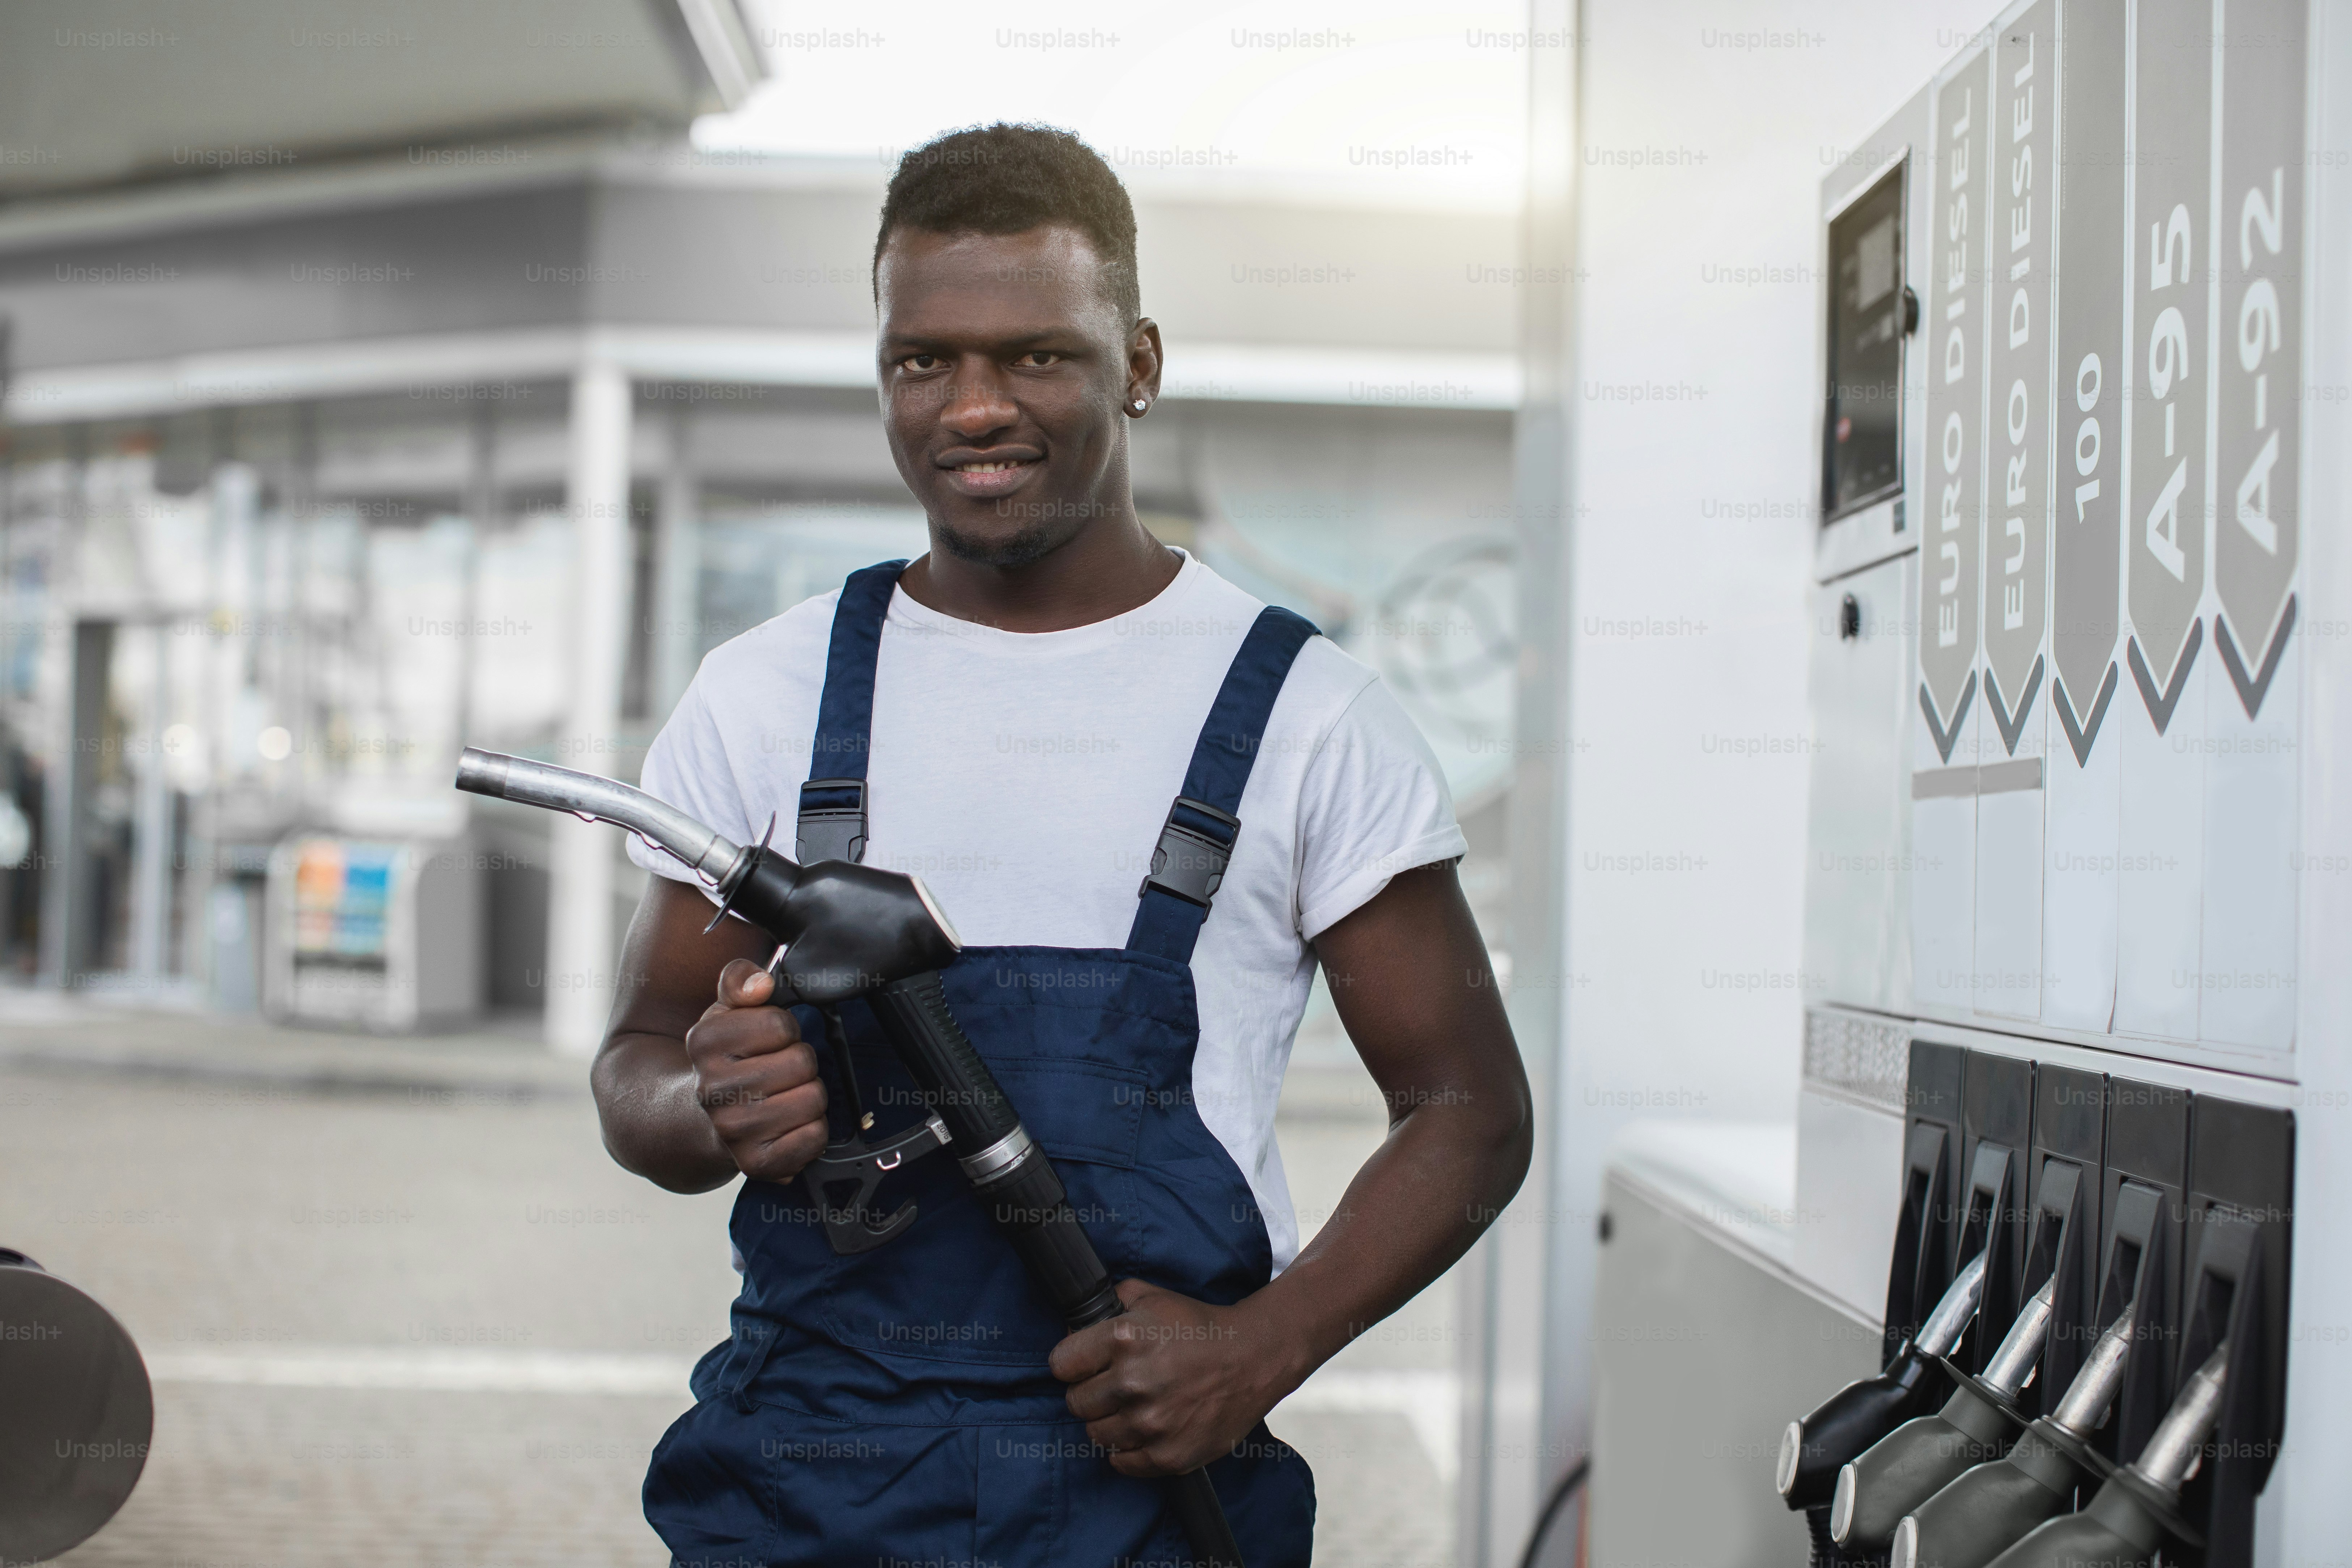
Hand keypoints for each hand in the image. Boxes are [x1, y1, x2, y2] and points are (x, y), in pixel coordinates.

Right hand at [683, 959, 828, 1183]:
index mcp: (703, 1043)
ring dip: (809, 1094)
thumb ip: (739, 980)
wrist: (699, 1120)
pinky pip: (814, 1137)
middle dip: (800, 1062)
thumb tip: (760, 984)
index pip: (780, 1023)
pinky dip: (812, 1130)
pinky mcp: (754, 1163)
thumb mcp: (726, 1011)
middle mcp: (711, 1089)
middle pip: (802, 1061)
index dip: (784, 1029)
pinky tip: (789, 1124)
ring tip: (784, 1096)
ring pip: (813, 1098)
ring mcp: (732, 1130)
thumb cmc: (727, 1059)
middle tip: (779, 1071)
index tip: (768, 1041)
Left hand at [1047, 1279, 1304, 1476]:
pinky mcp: (1167, 1455)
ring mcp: (1150, 1423)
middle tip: (1118, 1384)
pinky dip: (1128, 1449)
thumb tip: (1075, 1324)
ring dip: (1110, 1421)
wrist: (1255, 1358)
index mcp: (1124, 1339)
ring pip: (1095, 1434)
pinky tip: (1146, 1429)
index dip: (1073, 1363)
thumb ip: (1110, 1303)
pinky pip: (1121, 1462)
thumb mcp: (1153, 1297)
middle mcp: (1133, 1382)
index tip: (1087, 1364)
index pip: (1060, 1364)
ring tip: (1135, 1406)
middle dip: (1092, 1392)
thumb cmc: (1200, 1326)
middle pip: (1076, 1402)